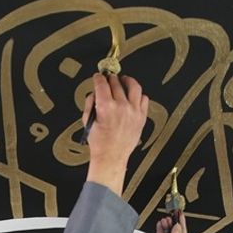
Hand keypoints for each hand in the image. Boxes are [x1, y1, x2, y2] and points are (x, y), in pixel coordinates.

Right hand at [83, 73, 149, 194]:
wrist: (111, 156)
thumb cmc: (100, 142)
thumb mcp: (88, 121)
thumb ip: (90, 103)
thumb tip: (94, 92)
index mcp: (106, 107)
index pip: (102, 83)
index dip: (98, 77)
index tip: (98, 76)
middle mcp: (121, 107)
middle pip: (116, 83)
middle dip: (110, 78)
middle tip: (108, 78)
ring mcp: (133, 111)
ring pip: (134, 86)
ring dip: (127, 80)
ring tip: (124, 80)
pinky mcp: (141, 117)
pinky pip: (144, 99)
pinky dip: (138, 95)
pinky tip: (133, 95)